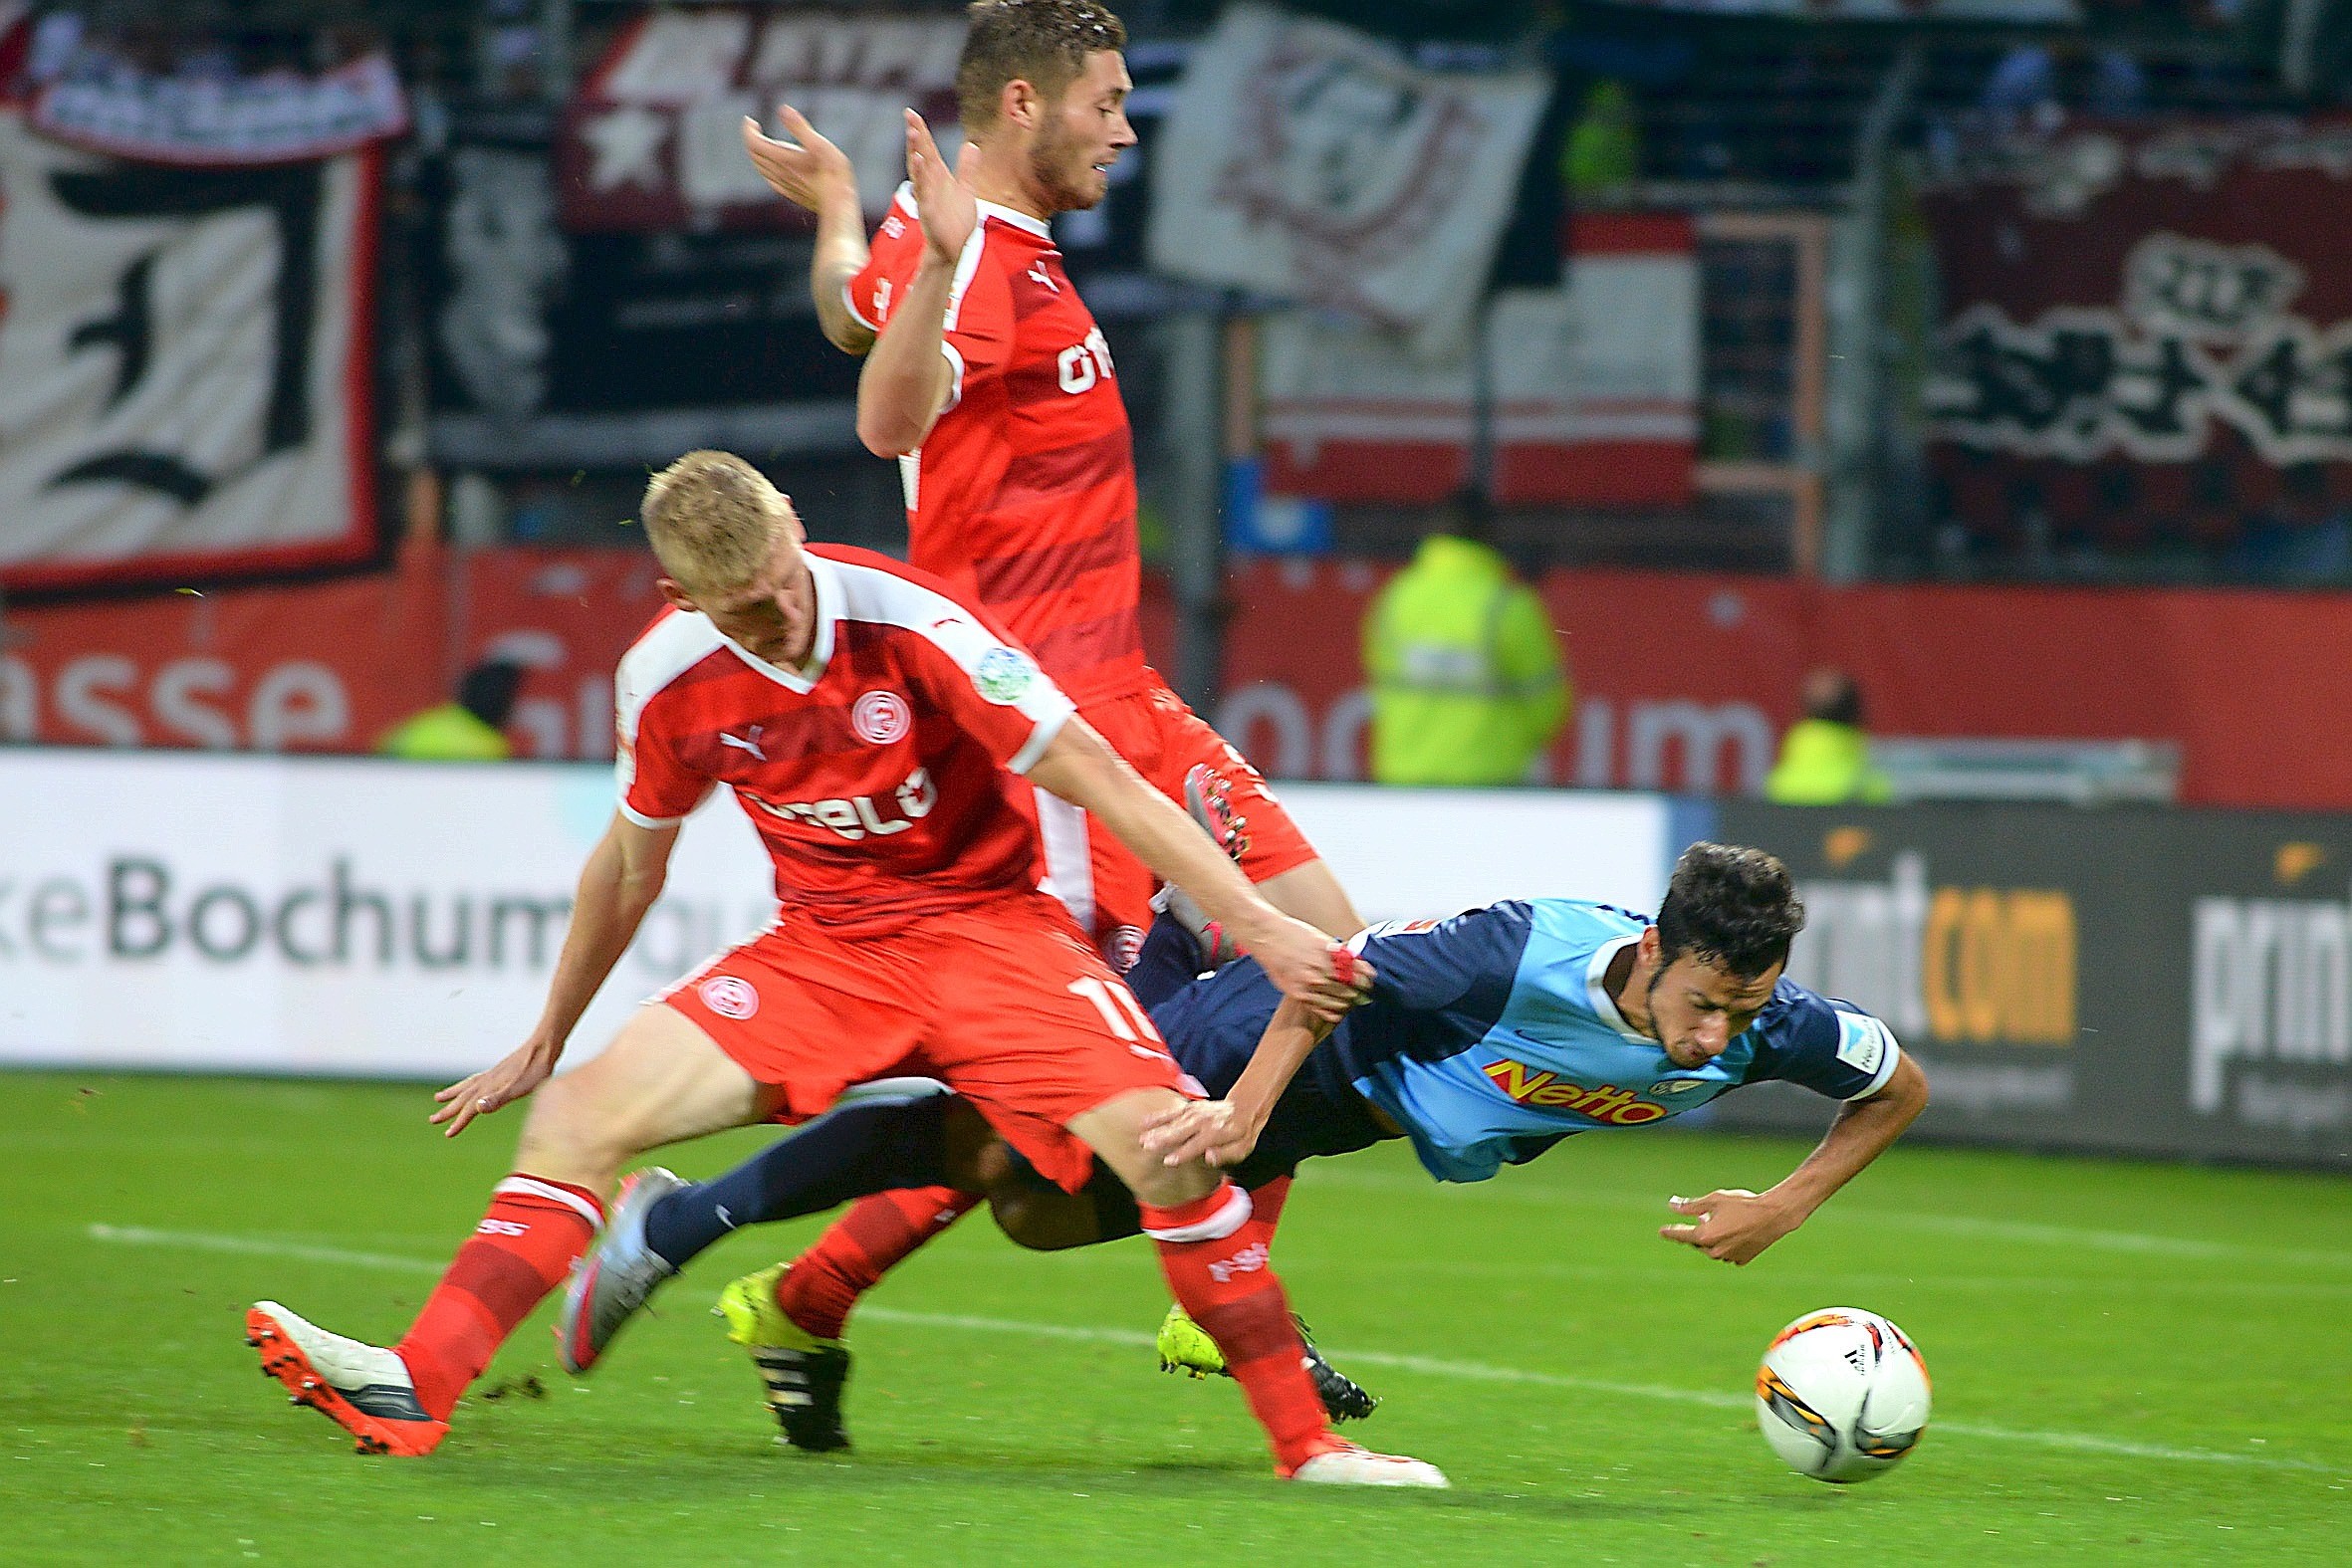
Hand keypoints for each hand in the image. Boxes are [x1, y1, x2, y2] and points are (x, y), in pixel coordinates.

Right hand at [430, 1036, 562, 1137]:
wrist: (544, 1047)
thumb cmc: (535, 1070)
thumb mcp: (519, 1088)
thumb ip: (498, 1099)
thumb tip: (478, 1108)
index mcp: (490, 1089)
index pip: (470, 1109)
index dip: (459, 1122)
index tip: (447, 1134)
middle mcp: (487, 1081)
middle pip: (463, 1098)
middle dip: (448, 1111)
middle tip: (432, 1120)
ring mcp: (492, 1075)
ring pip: (466, 1086)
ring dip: (452, 1094)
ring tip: (438, 1097)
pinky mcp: (499, 1070)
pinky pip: (476, 1079)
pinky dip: (467, 1083)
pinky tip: (471, 1085)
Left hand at [742, 104, 856, 214]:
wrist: (839, 206)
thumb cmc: (833, 174)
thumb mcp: (820, 144)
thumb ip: (800, 127)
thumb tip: (783, 109)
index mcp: (783, 158)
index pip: (754, 142)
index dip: (748, 130)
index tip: (749, 120)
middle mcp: (779, 172)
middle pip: (754, 154)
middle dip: (750, 138)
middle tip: (754, 126)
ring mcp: (783, 184)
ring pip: (760, 166)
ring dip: (756, 152)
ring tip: (761, 142)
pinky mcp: (790, 193)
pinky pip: (769, 178)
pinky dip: (764, 166)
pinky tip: (773, 165)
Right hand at [904, 109, 976, 264]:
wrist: (953, 249)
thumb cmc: (955, 222)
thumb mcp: (965, 190)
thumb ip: (967, 168)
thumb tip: (971, 145)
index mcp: (936, 178)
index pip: (927, 150)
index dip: (920, 132)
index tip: (911, 113)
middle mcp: (929, 185)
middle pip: (920, 155)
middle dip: (914, 135)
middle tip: (908, 114)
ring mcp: (927, 198)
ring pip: (919, 171)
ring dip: (915, 151)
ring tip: (911, 132)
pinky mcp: (929, 212)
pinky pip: (923, 192)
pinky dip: (921, 177)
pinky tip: (920, 162)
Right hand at [1140, 1099, 1261, 1167]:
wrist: (1243, 1106)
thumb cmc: (1242, 1133)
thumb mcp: (1242, 1148)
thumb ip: (1226, 1154)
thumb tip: (1209, 1157)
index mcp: (1216, 1133)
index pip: (1196, 1144)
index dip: (1182, 1153)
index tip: (1168, 1161)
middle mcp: (1204, 1121)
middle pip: (1180, 1131)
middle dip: (1163, 1138)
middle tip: (1147, 1146)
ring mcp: (1195, 1113)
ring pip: (1173, 1121)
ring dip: (1157, 1129)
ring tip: (1142, 1137)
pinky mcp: (1190, 1108)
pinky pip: (1172, 1112)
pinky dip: (1158, 1116)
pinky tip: (1145, 1122)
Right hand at [1244, 915, 1374, 1022]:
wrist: (1266, 936)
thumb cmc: (1293, 933)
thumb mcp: (1321, 938)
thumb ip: (1339, 953)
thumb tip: (1358, 963)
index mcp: (1328, 956)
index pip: (1355, 974)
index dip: (1365, 981)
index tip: (1369, 983)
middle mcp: (1319, 971)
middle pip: (1347, 990)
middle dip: (1357, 993)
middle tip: (1362, 996)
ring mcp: (1307, 983)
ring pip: (1335, 1001)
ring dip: (1345, 1003)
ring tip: (1349, 1003)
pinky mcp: (1296, 992)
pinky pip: (1317, 1007)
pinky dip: (1329, 1012)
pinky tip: (1336, 1013)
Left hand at [1658, 1188, 1800, 1265]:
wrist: (1774, 1215)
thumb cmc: (1743, 1204)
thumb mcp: (1714, 1200)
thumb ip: (1691, 1205)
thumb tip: (1672, 1205)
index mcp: (1705, 1237)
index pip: (1681, 1235)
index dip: (1671, 1232)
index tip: (1662, 1232)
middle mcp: (1715, 1251)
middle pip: (1697, 1242)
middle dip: (1698, 1231)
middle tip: (1703, 1218)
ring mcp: (1729, 1258)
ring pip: (1713, 1249)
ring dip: (1713, 1238)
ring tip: (1724, 1222)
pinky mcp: (1742, 1260)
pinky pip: (1728, 1252)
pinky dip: (1727, 1244)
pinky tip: (1736, 1232)